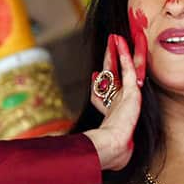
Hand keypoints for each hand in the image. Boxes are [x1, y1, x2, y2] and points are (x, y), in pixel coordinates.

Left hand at [84, 35, 141, 170]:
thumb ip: (71, 136)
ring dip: (120, 53)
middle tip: (110, 47)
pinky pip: (129, 69)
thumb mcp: (85, 135)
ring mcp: (128, 97)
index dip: (99, 85)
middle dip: (111, 61)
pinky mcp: (133, 92)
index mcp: (111, 113)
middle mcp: (121, 104)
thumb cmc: (99, 143)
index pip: (104, 95)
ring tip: (117, 38)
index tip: (94, 75)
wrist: (111, 145)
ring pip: (124, 69)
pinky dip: (125, 55)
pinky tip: (121, 43)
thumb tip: (49, 141)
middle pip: (115, 77)